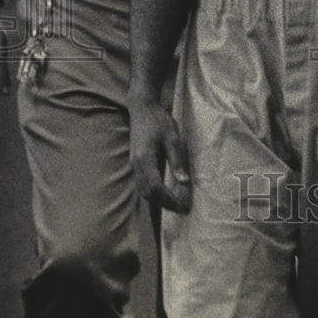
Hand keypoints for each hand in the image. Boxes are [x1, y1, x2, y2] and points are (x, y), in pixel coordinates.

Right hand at [128, 95, 190, 213]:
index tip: (184, 206)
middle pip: (148, 193)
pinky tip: (165, 193)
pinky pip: (142, 184)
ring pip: (143, 191)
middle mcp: (136, 165)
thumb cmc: (158, 120)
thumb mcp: (173, 137)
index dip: (170, 200)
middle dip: (165, 204)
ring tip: (176, 203)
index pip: (156, 188)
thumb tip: (184, 182)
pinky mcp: (135, 163)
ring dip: (158, 200)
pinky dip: (153, 193)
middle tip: (183, 208)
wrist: (142, 108)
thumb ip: (177, 160)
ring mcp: (134, 165)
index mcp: (144, 160)